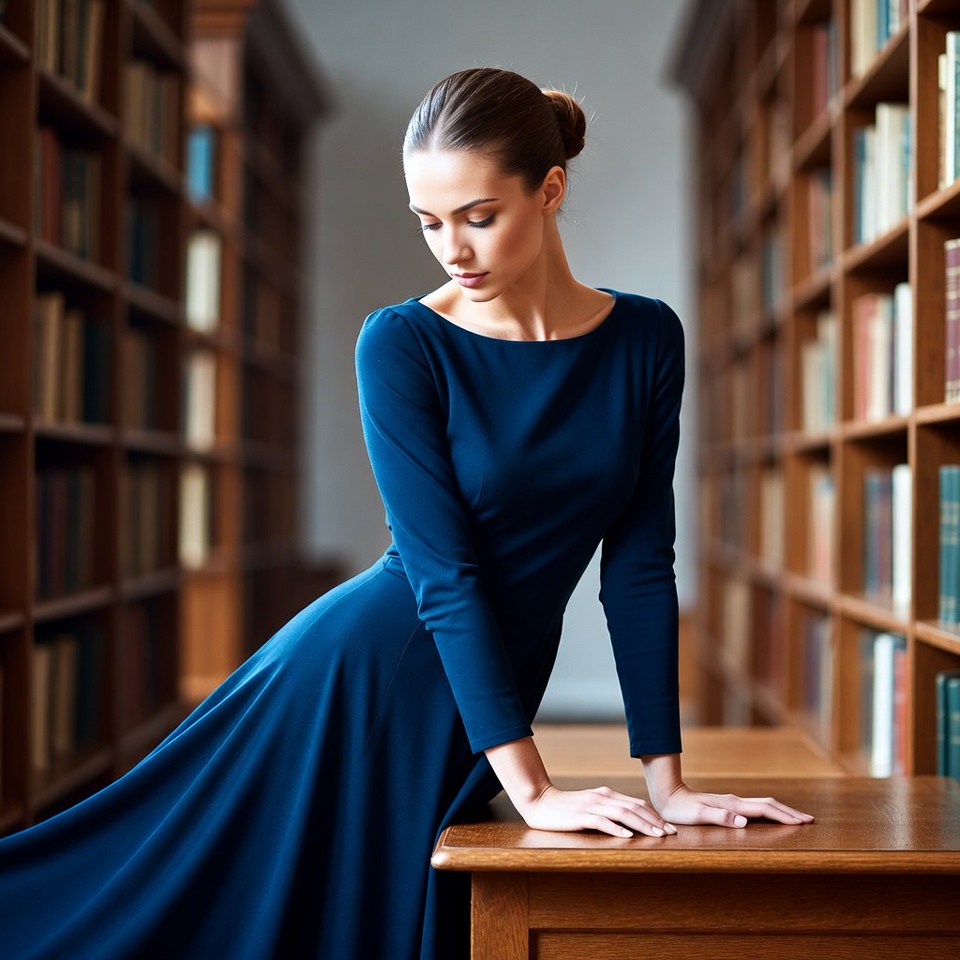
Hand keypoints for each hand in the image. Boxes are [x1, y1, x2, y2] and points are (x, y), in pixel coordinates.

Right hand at [519, 783, 678, 838]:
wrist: (540, 801)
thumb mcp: (591, 806)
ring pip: (623, 814)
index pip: (637, 804)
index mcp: (606, 794)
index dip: (655, 815)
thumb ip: (608, 811)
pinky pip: (602, 822)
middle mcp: (602, 796)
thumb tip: (630, 824)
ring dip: (642, 825)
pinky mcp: (580, 815)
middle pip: (635, 808)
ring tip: (656, 835)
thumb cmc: (566, 808)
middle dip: (655, 821)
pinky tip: (627, 837)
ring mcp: (592, 805)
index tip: (669, 828)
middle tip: (671, 834)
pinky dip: (616, 829)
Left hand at [653, 782, 814, 828]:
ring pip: (763, 805)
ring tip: (796, 819)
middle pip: (769, 804)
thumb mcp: (698, 815)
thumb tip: (744, 821)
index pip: (764, 809)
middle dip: (789, 812)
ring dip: (781, 811)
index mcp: (733, 804)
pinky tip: (770, 818)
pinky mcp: (728, 806)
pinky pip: (755, 809)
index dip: (784, 816)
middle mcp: (735, 801)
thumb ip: (720, 817)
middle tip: (809, 820)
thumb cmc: (681, 809)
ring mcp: (732, 802)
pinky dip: (769, 813)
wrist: (668, 795)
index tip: (803, 822)